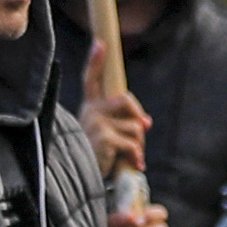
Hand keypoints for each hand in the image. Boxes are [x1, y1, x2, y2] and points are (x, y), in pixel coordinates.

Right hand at [81, 42, 151, 177]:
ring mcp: (95, 122)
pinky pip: (133, 143)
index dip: (95, 61)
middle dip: (138, 119)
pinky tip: (133, 165)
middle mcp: (90, 112)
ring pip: (134, 126)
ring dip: (139, 145)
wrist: (80, 182)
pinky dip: (137, 156)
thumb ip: (124, 124)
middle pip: (126, 101)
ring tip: (131, 158)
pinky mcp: (103, 136)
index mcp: (90, 109)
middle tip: (140, 138)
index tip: (101, 43)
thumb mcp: (108, 138)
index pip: (91, 80)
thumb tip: (146, 122)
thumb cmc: (98, 160)